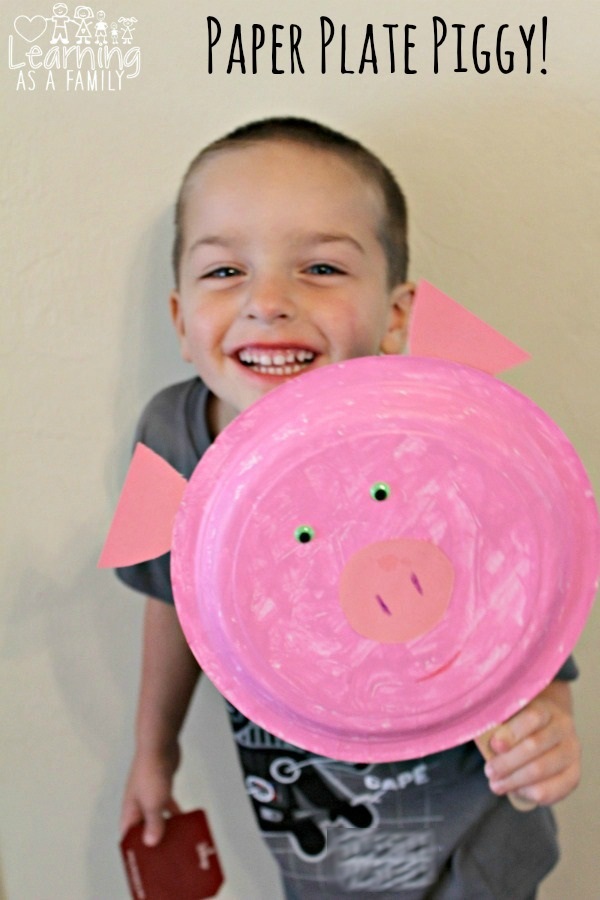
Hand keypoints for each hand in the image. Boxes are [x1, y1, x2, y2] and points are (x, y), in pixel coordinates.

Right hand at [120, 746, 180, 845]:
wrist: (160, 745)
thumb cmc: (150, 770)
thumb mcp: (153, 803)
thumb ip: (153, 824)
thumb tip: (151, 842)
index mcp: (130, 811)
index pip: (128, 836)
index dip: (133, 849)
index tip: (142, 862)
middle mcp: (137, 805)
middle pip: (143, 828)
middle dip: (151, 840)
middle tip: (163, 854)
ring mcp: (149, 795)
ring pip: (156, 817)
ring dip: (165, 827)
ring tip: (175, 840)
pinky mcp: (161, 787)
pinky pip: (167, 806)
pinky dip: (174, 813)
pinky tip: (183, 820)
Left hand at [483, 681, 580, 806]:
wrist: (548, 729)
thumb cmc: (518, 722)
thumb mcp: (509, 714)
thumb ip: (496, 721)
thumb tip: (476, 730)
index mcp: (546, 708)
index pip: (533, 717)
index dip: (512, 732)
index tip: (493, 745)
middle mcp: (563, 728)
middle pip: (535, 746)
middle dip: (507, 762)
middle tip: (489, 771)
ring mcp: (571, 753)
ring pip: (542, 770)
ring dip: (514, 780)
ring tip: (496, 784)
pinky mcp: (573, 775)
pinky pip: (553, 791)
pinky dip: (530, 793)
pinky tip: (515, 791)